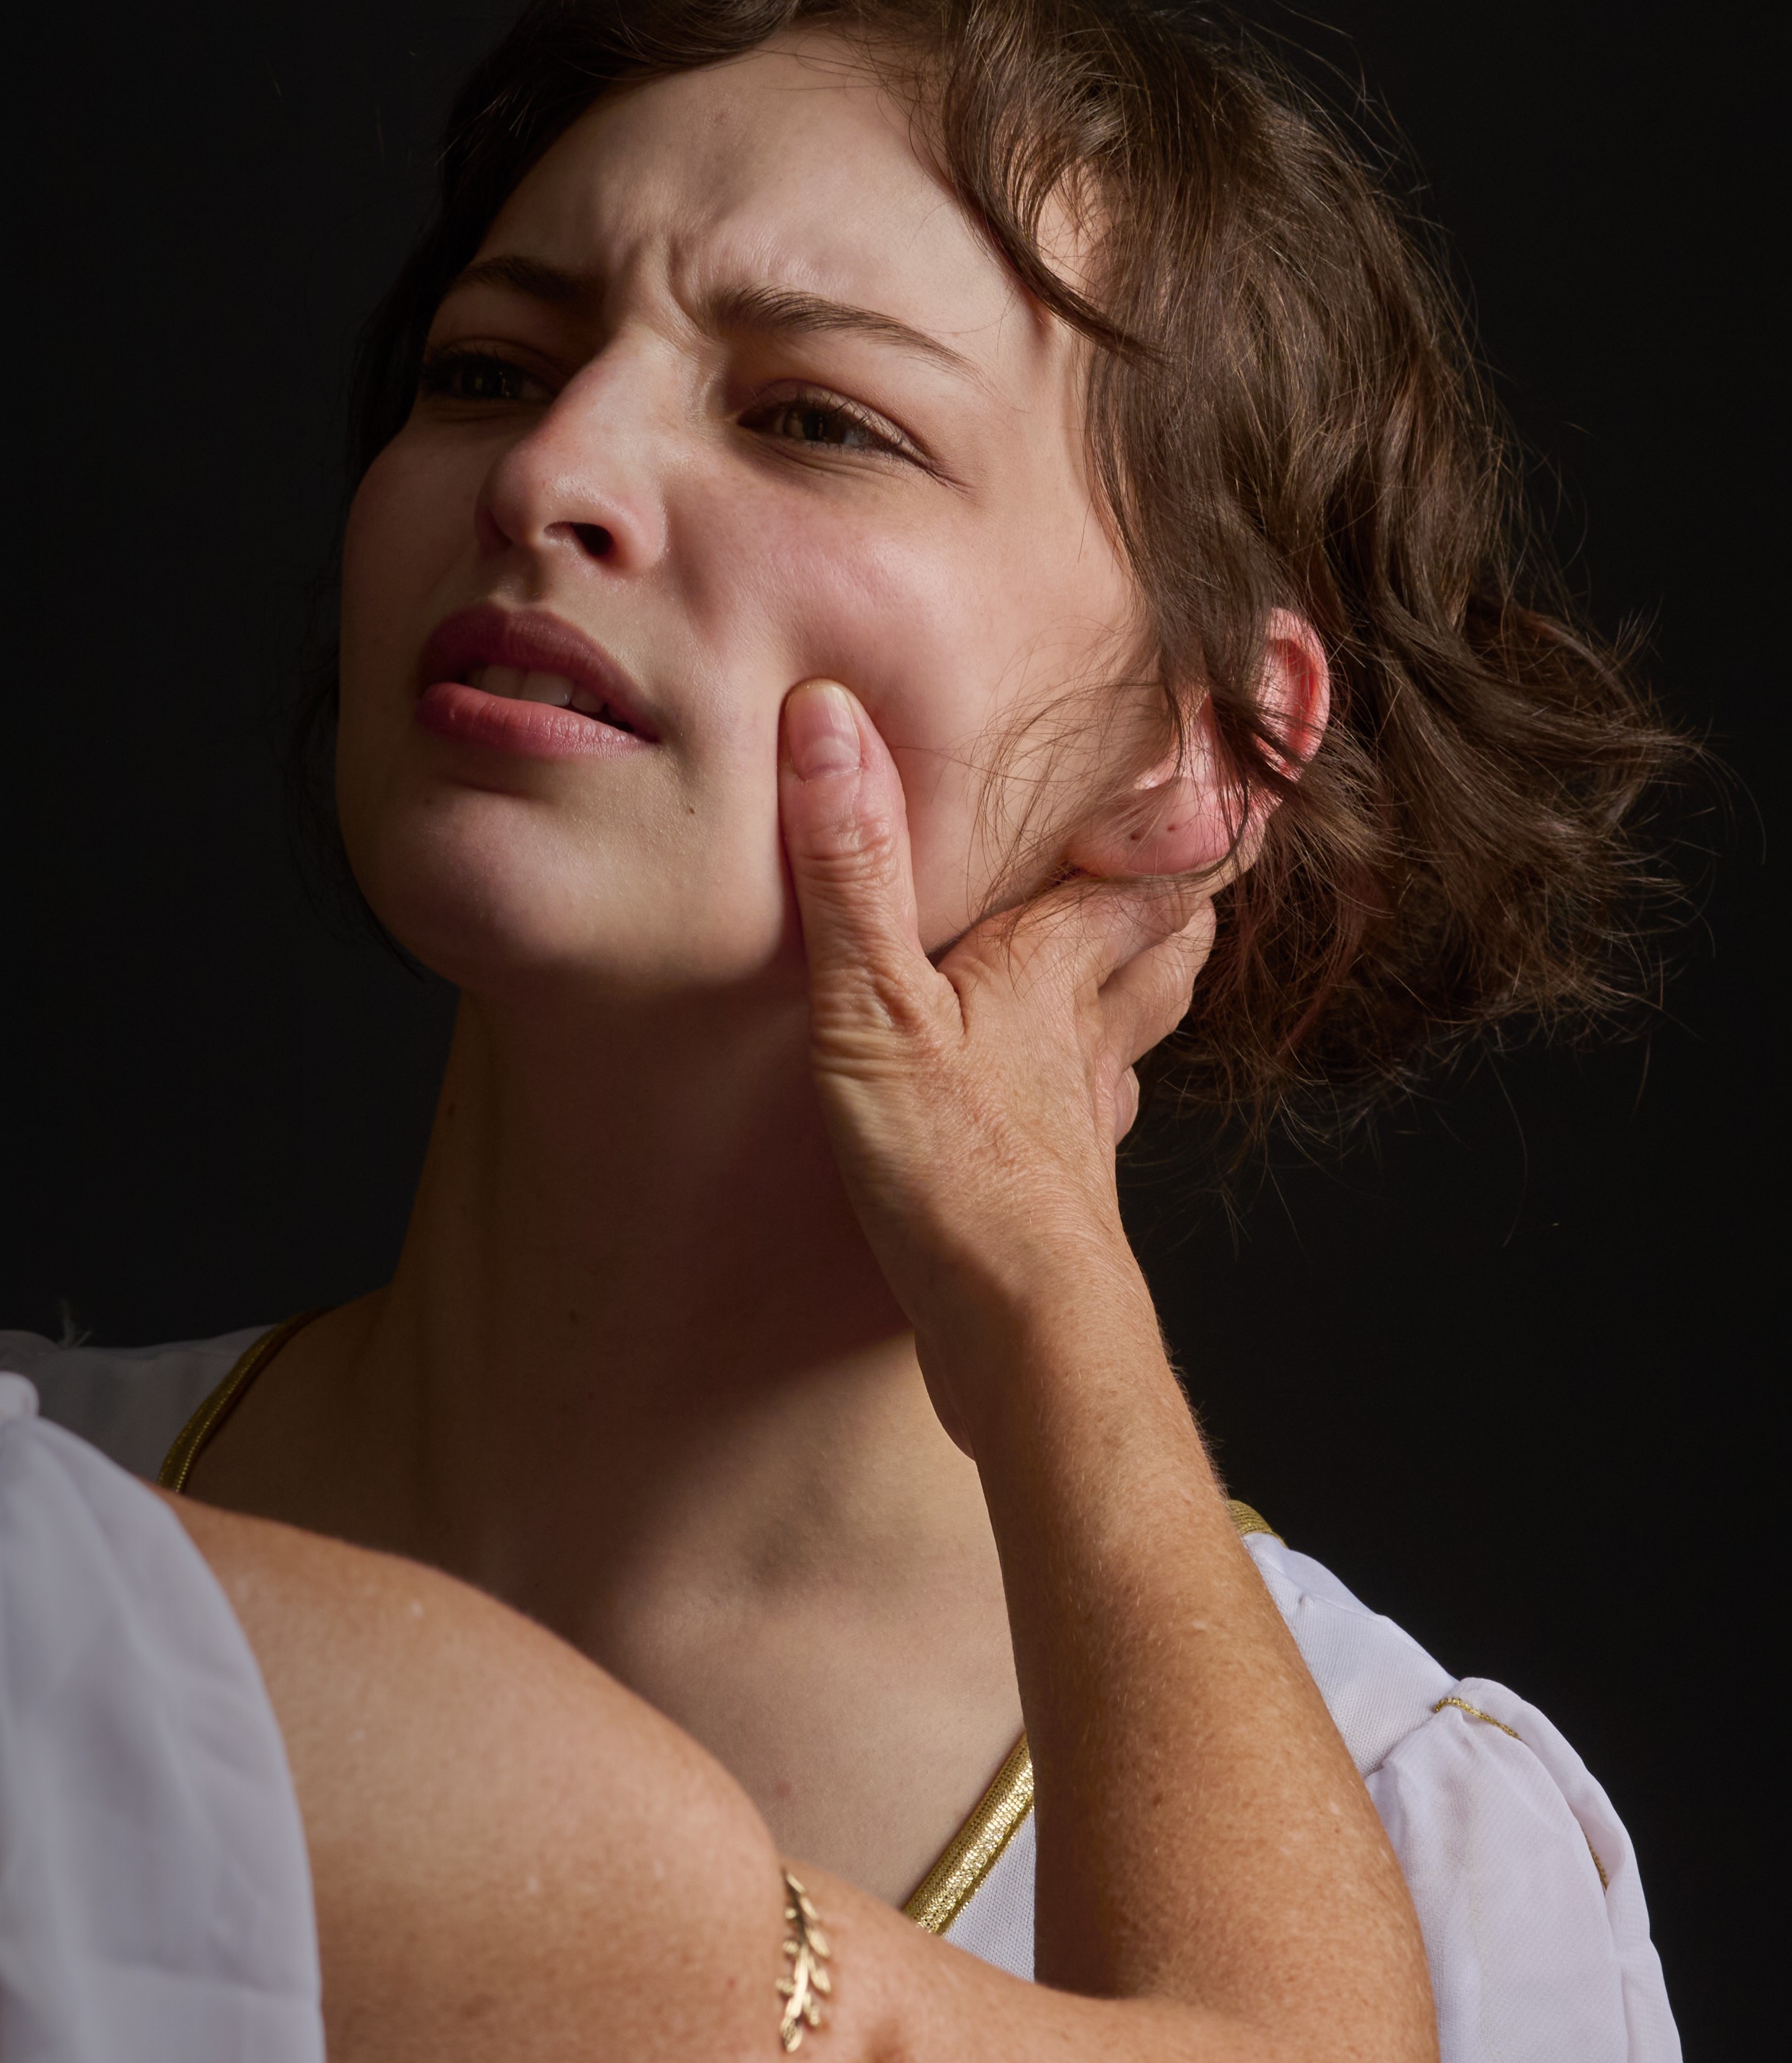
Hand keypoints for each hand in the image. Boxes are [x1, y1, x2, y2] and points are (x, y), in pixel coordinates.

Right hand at [777, 678, 1214, 1426]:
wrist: (1021, 1339)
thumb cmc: (960, 1175)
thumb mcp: (876, 1008)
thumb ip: (852, 871)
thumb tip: (830, 723)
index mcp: (1060, 962)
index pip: (1161, 858)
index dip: (1198, 802)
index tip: (1232, 744)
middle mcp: (1092, 1028)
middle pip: (1170, 932)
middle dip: (1180, 880)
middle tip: (1183, 829)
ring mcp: (1085, 1111)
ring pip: (1143, 1018)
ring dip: (1149, 971)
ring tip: (1138, 933)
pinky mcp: (1063, 1184)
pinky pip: (1096, 1104)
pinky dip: (1096, 1075)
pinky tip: (1071, 1088)